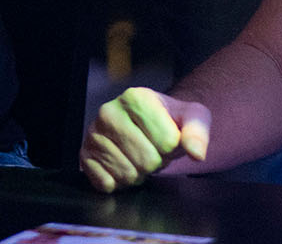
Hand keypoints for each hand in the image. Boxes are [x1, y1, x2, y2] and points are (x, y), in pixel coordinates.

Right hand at [80, 86, 210, 193]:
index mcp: (136, 97)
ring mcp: (93, 133)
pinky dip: (119, 183)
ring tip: (137, 156)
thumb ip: (197, 132)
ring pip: (127, 174)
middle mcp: (109, 111)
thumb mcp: (192, 117)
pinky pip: (106, 183)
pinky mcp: (84, 155)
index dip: (173, 147)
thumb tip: (196, 153)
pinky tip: (122, 165)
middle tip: (152, 149)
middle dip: (156, 162)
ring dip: (139, 173)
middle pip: (147, 160)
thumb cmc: (169, 121)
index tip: (166, 137)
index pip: (168, 141)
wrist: (146, 125)